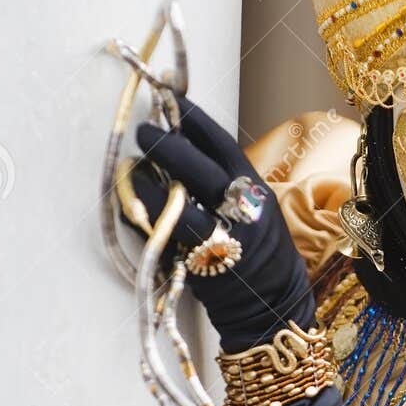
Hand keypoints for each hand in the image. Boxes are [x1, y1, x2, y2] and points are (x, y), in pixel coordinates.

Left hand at [122, 97, 314, 352]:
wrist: (274, 307)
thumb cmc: (259, 253)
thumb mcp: (255, 209)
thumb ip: (225, 182)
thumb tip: (181, 145)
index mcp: (256, 190)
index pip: (223, 145)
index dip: (194, 120)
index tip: (171, 98)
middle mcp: (243, 212)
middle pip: (202, 169)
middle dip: (168, 145)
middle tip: (143, 130)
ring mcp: (223, 239)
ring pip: (181, 204)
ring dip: (151, 182)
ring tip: (131, 167)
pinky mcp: (202, 267)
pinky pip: (168, 236)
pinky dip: (148, 217)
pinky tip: (134, 203)